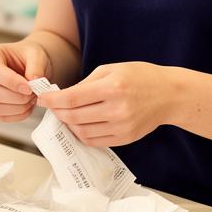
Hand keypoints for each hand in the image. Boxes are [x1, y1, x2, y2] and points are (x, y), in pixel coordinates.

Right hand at [0, 40, 52, 122]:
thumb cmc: (30, 56)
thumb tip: (33, 81)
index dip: (12, 82)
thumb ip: (36, 66)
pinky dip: (18, 115)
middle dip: (17, 97)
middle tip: (34, 93)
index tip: (29, 88)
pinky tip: (28, 106)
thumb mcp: (37, 54)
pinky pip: (0, 116)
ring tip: (33, 98)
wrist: (31, 65)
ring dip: (18, 107)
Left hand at [37, 62, 178, 146]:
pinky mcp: (125, 138)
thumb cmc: (140, 77)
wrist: (169, 94)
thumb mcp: (112, 69)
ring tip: (67, 115)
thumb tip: (63, 96)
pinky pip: (95, 141)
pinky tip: (81, 124)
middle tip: (52, 107)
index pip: (72, 98)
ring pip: (82, 132)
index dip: (52, 100)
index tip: (42, 98)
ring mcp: (122, 127)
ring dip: (69, 125)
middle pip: (74, 117)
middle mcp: (116, 109)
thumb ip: (86, 83)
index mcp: (112, 87)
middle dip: (57, 112)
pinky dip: (82, 134)